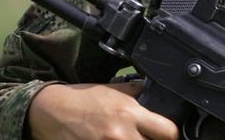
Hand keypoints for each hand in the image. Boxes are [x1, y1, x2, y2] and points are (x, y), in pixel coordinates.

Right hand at [28, 81, 178, 139]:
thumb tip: (158, 93)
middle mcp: (121, 134)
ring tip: (133, 139)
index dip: (173, 135)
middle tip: (149, 138)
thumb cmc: (84, 99)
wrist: (51, 111)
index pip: (168, 132)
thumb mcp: (115, 90)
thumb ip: (138, 93)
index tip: (170, 135)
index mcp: (131, 114)